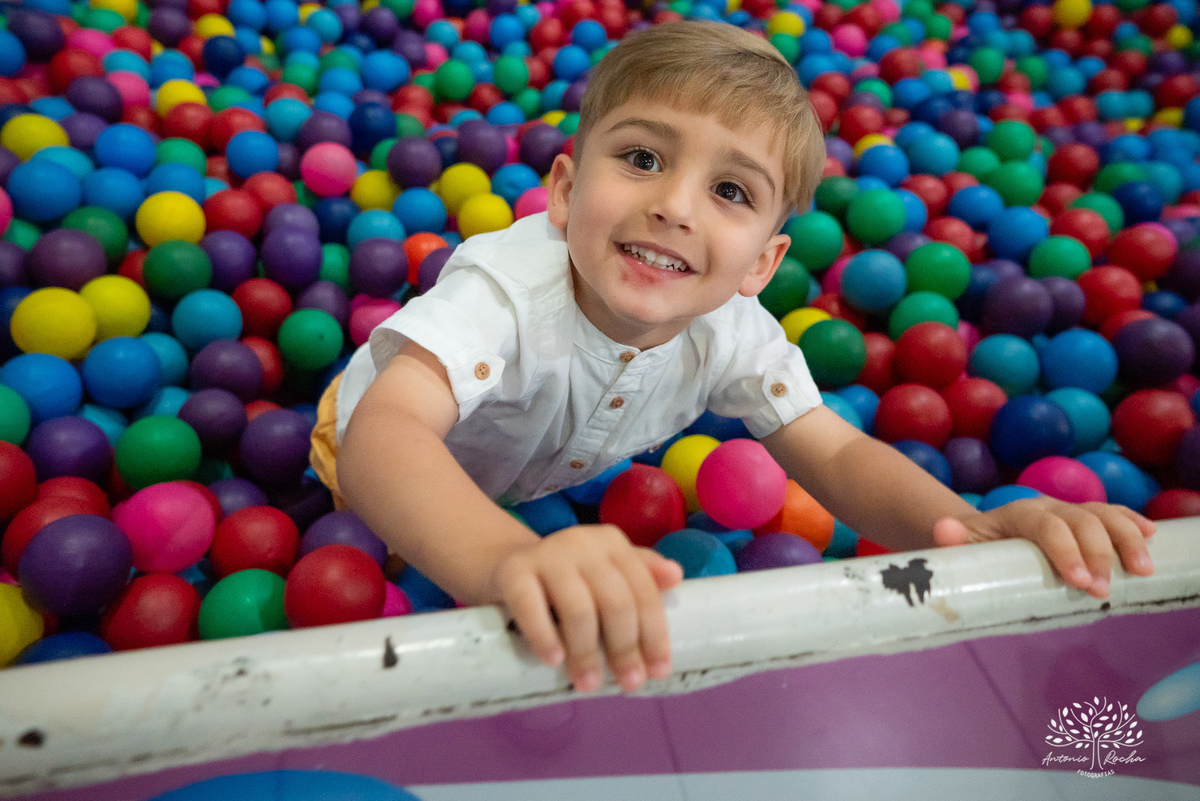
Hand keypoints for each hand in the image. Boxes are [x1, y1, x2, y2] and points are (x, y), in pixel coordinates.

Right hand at [487, 525, 683, 692]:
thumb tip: (676, 576)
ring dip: (586, 652)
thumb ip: (640, 579)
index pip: (643, 590)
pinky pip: (531, 606)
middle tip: (628, 683)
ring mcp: (547, 554)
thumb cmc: (566, 581)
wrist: (503, 566)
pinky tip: (553, 660)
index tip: (658, 671)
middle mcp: (583, 542)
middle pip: (616, 601)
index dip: (654, 634)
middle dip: (625, 648)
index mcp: (613, 544)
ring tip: (588, 683)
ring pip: (578, 608)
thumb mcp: (605, 577)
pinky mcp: (513, 570)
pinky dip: (544, 635)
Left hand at [932, 498, 1155, 598]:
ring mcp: (1069, 510)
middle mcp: (1048, 506)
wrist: (981, 535)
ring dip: (1126, 539)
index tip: (1079, 583)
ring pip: (1104, 514)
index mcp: (1018, 513)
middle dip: (1098, 554)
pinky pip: (1113, 514)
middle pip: (1082, 520)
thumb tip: (943, 531)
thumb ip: (955, 540)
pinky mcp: (1085, 518)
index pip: (1046, 526)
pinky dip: (1132, 523)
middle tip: (1102, 591)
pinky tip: (1151, 537)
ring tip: (1141, 571)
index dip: (1066, 551)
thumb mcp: (961, 546)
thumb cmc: (974, 548)